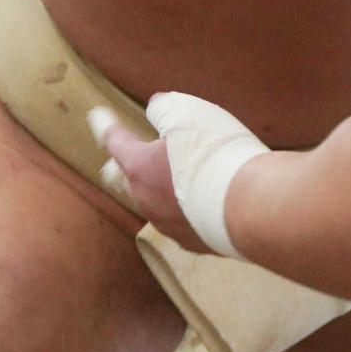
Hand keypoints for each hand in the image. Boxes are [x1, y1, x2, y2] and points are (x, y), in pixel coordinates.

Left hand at [88, 107, 210, 253]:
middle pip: (125, 181)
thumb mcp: (188, 114)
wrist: (252, 207)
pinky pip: (180, 222)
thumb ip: (164, 109)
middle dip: (120, 167)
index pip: (115, 141)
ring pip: (151, 205)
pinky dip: (182, 209)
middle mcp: (146, 200)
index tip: (98, 116)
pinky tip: (195, 206)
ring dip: (152, 191)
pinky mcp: (194, 242)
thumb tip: (156, 109)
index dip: (106, 125)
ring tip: (160, 182)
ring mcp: (168, 225)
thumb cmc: (216, 155)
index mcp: (139, 167)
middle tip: (115, 161)